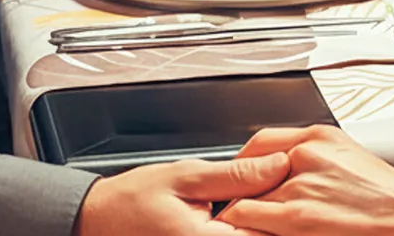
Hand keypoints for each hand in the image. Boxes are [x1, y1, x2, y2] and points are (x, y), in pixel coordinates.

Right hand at [73, 152, 290, 235]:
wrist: (96, 222)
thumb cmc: (132, 202)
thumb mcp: (185, 177)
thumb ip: (236, 175)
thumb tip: (279, 165)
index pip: (268, 231)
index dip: (287, 208)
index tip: (297, 186)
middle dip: (277, 217)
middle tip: (286, 189)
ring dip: (260, 224)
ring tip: (264, 201)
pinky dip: (244, 228)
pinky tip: (244, 216)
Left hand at [218, 126, 393, 235]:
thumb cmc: (393, 200)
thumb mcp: (351, 162)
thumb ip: (315, 161)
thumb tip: (287, 172)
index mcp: (318, 138)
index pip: (260, 144)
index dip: (244, 166)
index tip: (240, 181)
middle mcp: (305, 156)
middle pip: (247, 174)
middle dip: (243, 195)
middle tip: (244, 213)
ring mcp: (299, 187)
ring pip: (242, 202)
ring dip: (242, 218)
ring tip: (251, 229)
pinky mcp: (297, 218)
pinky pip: (246, 221)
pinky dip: (244, 230)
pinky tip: (257, 234)